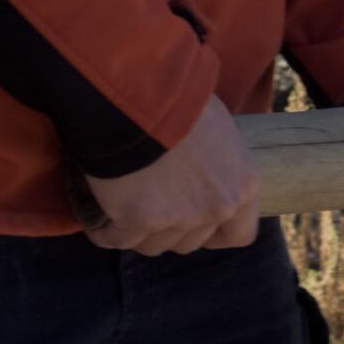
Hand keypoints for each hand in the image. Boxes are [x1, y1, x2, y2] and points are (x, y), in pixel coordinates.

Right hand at [83, 94, 260, 254]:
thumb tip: (208, 173)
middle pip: (191, 243)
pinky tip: (99, 217)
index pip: (239, 235)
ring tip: (126, 203)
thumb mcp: (220, 130)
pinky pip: (116, 240)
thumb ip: (220, 165)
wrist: (144, 97)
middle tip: (153, 202)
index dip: (215, 232)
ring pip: (154, 245)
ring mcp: (178, 219)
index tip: (196, 221)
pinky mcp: (138, 222)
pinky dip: (105, 231)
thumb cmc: (183, 102)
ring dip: (139, 232)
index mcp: (244, 186)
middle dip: (171, 229)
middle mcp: (217, 208)